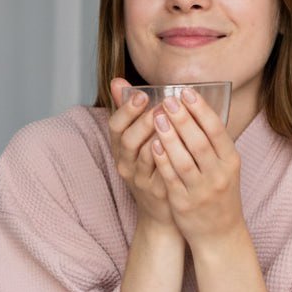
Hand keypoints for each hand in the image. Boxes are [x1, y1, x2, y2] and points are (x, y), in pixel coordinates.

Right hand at [108, 78, 175, 229]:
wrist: (160, 210)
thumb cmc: (151, 168)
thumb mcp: (136, 141)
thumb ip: (130, 112)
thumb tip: (117, 81)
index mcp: (120, 149)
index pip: (115, 127)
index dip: (126, 110)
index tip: (142, 94)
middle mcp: (125, 164)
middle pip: (126, 140)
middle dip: (141, 121)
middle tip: (160, 104)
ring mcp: (140, 179)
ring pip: (143, 155)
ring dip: (156, 136)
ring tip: (171, 118)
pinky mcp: (156, 190)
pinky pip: (160, 171)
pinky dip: (166, 156)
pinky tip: (177, 143)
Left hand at [149, 87, 244, 246]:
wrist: (220, 234)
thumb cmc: (219, 195)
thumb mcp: (225, 168)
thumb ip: (214, 144)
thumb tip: (198, 110)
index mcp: (231, 161)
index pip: (217, 130)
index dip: (201, 110)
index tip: (187, 92)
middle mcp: (218, 174)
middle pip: (199, 142)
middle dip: (183, 118)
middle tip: (168, 100)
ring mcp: (201, 190)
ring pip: (184, 159)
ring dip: (170, 136)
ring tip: (157, 117)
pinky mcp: (183, 203)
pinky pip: (171, 178)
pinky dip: (162, 160)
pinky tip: (153, 144)